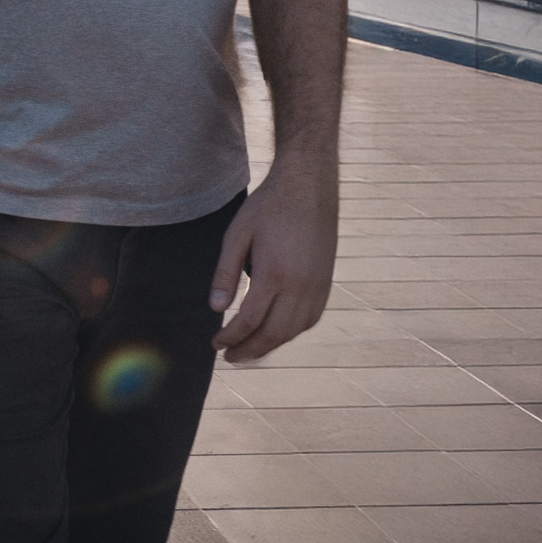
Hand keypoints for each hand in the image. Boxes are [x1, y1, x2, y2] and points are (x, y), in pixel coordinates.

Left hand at [208, 156, 338, 363]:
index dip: (230, 338)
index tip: (215, 344)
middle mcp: (300, 286)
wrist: (309, 185)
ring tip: (249, 349)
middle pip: (273, 333)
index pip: (249, 320)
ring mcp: (317, 286)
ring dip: (270, 344)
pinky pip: (309, 319)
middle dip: (249, 350)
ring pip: (294, 330)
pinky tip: (275, 332)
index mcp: (274, 273)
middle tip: (229, 357)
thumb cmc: (268, 207)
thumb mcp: (237, 235)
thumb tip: (215, 309)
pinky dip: (290, 332)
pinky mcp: (326, 283)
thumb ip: (226, 274)